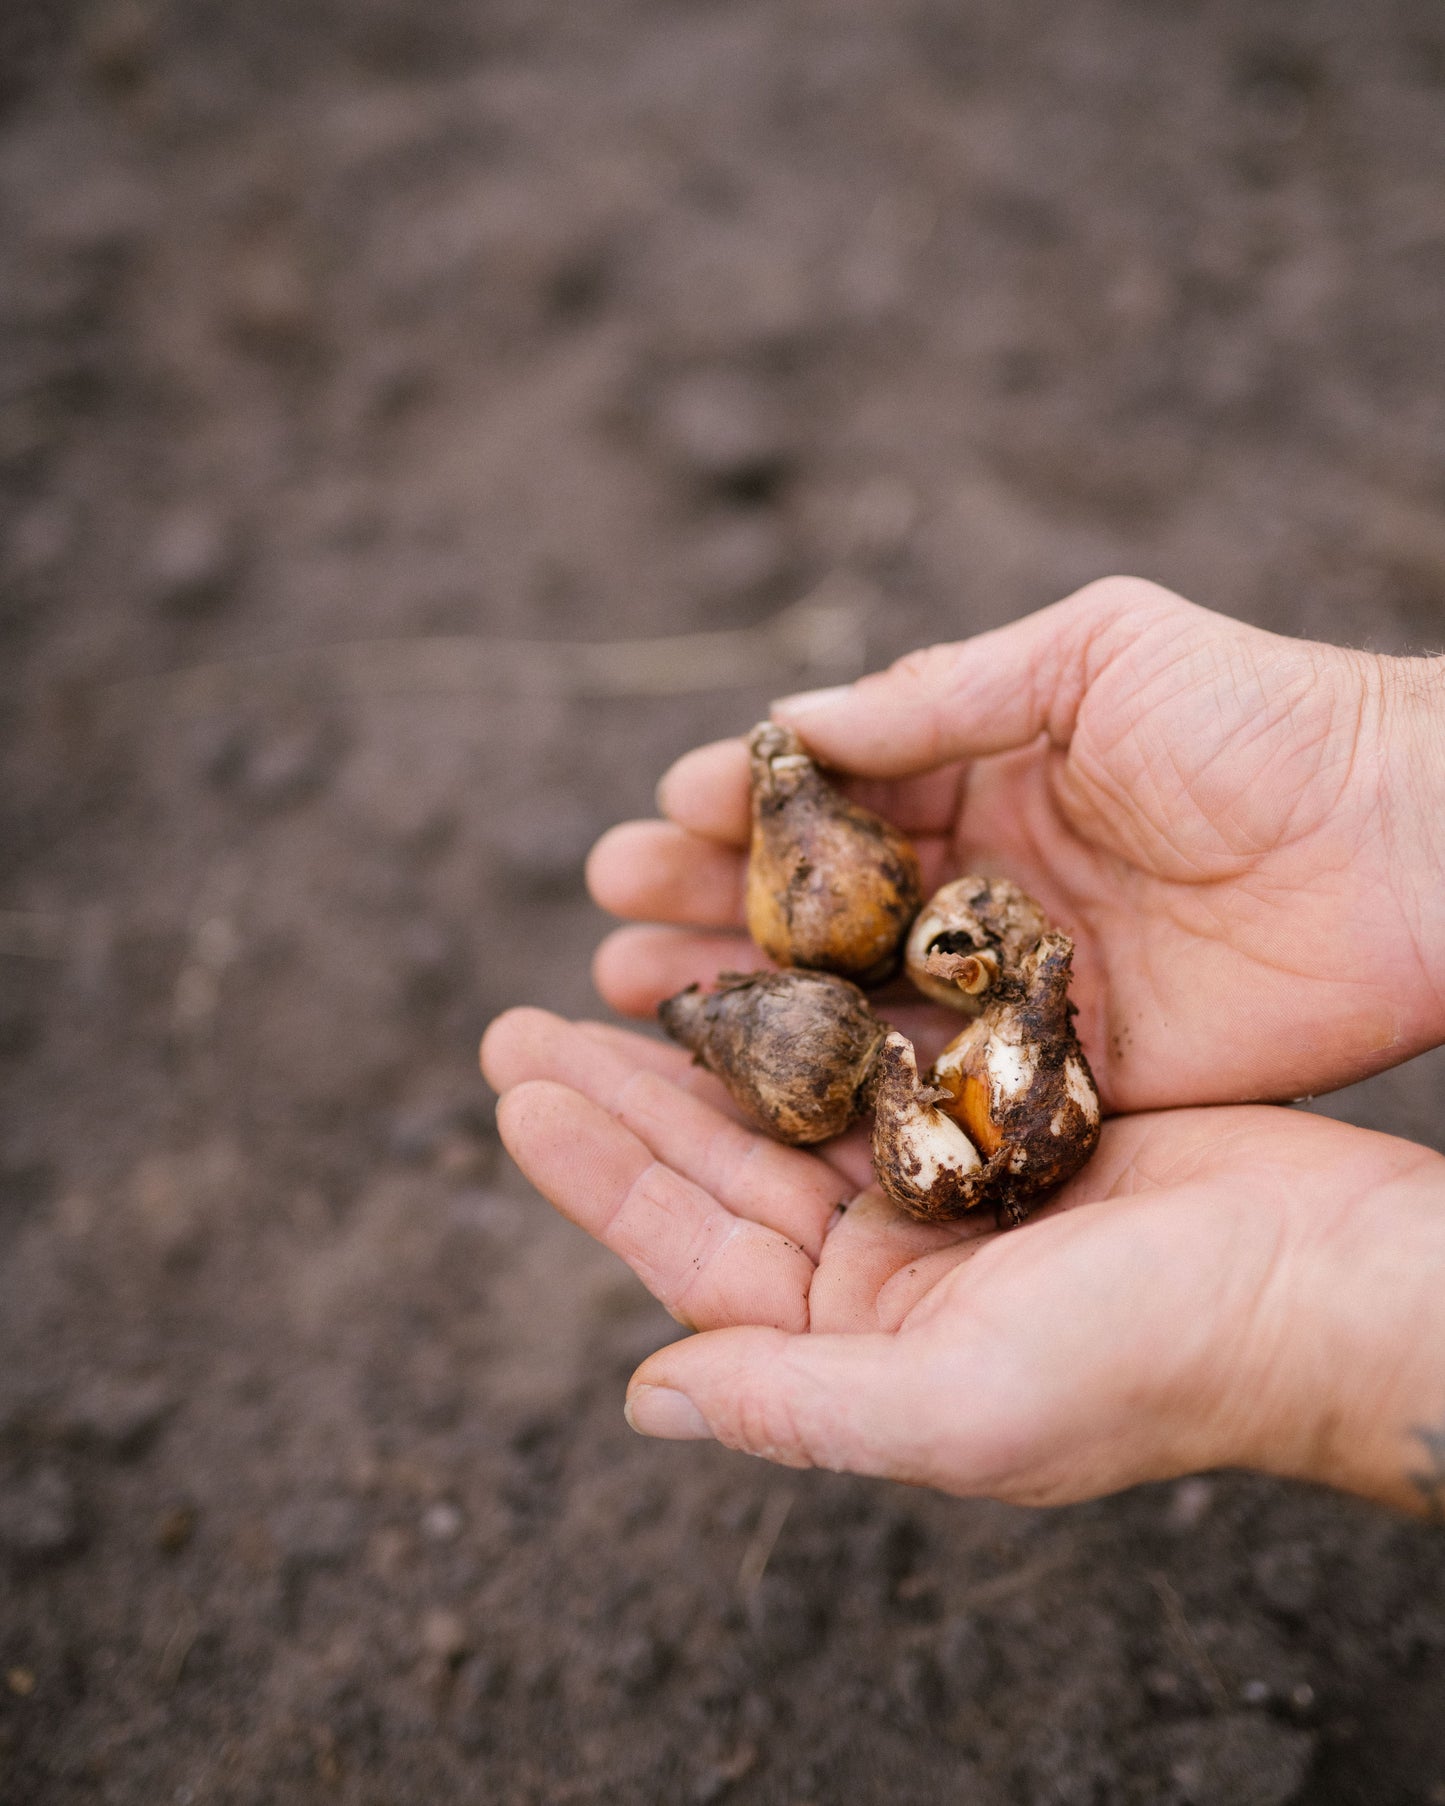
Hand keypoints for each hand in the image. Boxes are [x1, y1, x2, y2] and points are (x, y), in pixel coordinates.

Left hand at [481, 1007, 1444, 1514]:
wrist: (1325, 1282)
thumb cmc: (1158, 1358)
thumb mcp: (964, 1401)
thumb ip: (796, 1403)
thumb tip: (643, 1397)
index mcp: (858, 1346)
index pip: (694, 1250)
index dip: (601, 1170)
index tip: (521, 1089)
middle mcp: (884, 1274)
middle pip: (721, 1167)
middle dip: (624, 1090)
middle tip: (524, 1021)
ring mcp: (941, 1191)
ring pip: (788, 1103)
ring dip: (707, 1039)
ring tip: (620, 967)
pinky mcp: (999, 1118)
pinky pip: (875, 1053)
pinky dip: (816, 1004)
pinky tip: (761, 952)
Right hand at [586, 578, 1444, 1111]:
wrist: (1416, 845)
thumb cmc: (1262, 719)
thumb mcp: (1093, 654)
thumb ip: (940, 690)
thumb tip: (789, 723)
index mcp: (990, 774)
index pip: (833, 802)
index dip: (736, 814)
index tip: (648, 823)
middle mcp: (986, 886)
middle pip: (820, 908)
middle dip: (707, 910)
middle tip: (606, 924)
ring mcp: (1017, 984)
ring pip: (854, 1000)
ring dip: (747, 1003)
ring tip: (636, 997)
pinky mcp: (1062, 1072)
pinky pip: (937, 1082)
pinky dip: (847, 1088)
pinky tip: (758, 1092)